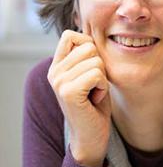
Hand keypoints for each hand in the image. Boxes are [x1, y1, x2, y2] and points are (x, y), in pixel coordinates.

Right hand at [47, 29, 111, 166]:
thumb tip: (93, 31)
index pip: (71, 35)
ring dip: (103, 78)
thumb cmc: (95, 104)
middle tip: (94, 86)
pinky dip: (103, 87)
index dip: (90, 46)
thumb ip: (87, 55)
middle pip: (89, 47)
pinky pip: (97, 74)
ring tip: (94, 93)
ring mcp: (59, 81)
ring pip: (96, 61)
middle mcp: (54, 72)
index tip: (92, 68)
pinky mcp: (68, 92)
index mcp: (57, 65)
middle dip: (101, 66)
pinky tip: (95, 99)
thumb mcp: (90, 74)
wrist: (91, 135)